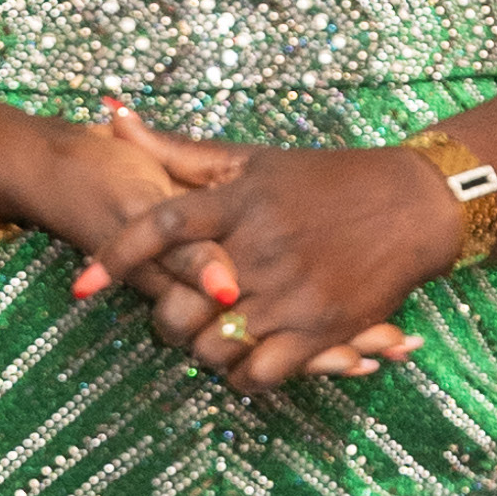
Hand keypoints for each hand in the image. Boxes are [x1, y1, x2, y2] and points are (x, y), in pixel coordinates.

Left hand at [76, 130, 456, 392]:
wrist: (413, 205)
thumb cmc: (326, 178)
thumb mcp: (252, 160)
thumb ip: (178, 151)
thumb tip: (112, 118)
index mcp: (238, 202)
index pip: (161, 228)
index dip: (116, 257)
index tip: (82, 287)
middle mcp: (260, 248)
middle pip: (180, 305)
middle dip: (164, 320)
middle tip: (173, 317)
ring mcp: (290, 293)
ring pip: (214, 347)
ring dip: (203, 351)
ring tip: (211, 339)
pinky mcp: (321, 328)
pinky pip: (259, 373)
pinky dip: (242, 377)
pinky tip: (245, 363)